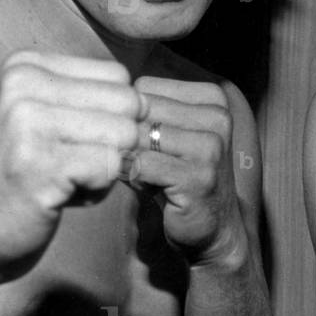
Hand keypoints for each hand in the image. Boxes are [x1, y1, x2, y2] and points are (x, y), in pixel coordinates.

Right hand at [0, 51, 145, 286]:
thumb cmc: (20, 175)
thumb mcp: (45, 116)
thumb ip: (92, 96)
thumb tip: (148, 101)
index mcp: (26, 65)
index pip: (117, 75)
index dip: (112, 114)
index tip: (70, 140)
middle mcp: (23, 84)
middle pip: (126, 102)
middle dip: (114, 143)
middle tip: (71, 165)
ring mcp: (27, 122)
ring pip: (124, 134)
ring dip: (106, 168)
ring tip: (65, 179)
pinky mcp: (39, 164)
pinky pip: (112, 167)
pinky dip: (97, 190)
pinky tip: (61, 197)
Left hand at [132, 76, 246, 267]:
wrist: (215, 229)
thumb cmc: (182, 177)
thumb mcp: (169, 137)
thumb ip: (144, 116)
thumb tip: (99, 105)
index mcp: (213, 98)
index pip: (146, 86)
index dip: (132, 114)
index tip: (139, 138)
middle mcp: (217, 116)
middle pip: (142, 110)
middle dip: (127, 135)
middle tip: (131, 158)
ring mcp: (211, 147)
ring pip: (140, 135)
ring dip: (128, 156)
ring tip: (135, 171)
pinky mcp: (198, 176)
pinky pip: (143, 165)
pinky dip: (131, 176)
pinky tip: (140, 185)